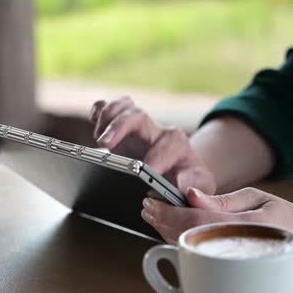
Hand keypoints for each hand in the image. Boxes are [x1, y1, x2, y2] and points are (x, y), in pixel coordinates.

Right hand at [89, 97, 216, 194]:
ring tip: (98, 138)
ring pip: (124, 107)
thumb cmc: (187, 180)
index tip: (146, 170)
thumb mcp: (198, 184)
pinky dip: (99, 109)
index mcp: (177, 145)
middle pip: (139, 117)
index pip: (168, 144)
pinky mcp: (121, 125)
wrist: (181, 170)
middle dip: (120, 126)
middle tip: (105, 144)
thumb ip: (194, 185)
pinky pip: (110, 107)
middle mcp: (155, 131)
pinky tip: (93, 120)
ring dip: (108, 117)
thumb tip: (180, 183)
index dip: (157, 156)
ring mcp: (137, 126)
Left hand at [141, 187, 292, 285]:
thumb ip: (222, 200)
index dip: (167, 213)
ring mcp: (232, 262)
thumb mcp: (257, 198)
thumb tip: (190, 195)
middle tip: (147, 208)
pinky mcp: (230, 269)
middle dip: (161, 222)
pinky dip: (180, 242)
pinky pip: (199, 256)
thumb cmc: (288, 219)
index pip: (194, 222)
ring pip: (189, 249)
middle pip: (185, 237)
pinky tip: (171, 230)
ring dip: (166, 232)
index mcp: (245, 227)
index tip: (150, 202)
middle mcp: (236, 248)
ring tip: (154, 216)